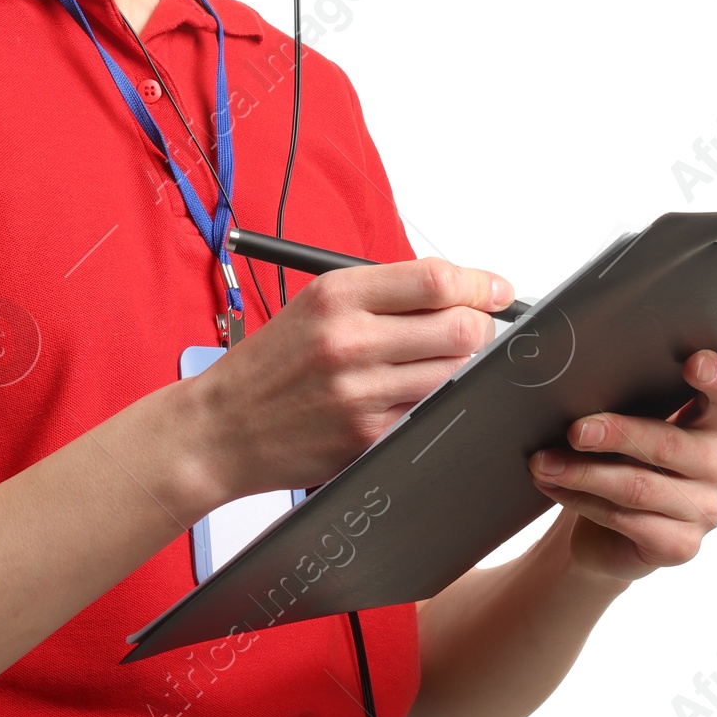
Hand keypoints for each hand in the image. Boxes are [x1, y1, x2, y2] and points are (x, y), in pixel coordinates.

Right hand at [187, 257, 512, 503]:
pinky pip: (428, 413)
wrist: (220, 428)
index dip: (479, 285)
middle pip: (459, 328)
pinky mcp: (367, 436)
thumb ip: (383, 294)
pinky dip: (431, 403)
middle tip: (472, 330)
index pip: (435, 280)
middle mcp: (348, 339)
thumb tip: (458, 291)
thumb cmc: (271, 365)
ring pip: (452, 374)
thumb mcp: (315, 306)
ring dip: (457, 369)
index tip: (495, 291)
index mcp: (336, 294)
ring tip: (429, 366)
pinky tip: (407, 397)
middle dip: (478, 328)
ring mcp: (359, 392)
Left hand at [527, 349, 716, 583]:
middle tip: (574, 430)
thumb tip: (579, 383)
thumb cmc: (624, 459)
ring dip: (583, 473)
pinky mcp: (681, 545)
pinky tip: (554, 486)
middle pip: (669, 444)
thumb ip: (629, 401)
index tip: (693, 363)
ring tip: (544, 462)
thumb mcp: (632, 423)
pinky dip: (582, 500)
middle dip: (616, 434)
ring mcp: (707, 510)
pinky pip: (626, 520)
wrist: (611, 530)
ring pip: (638, 487)